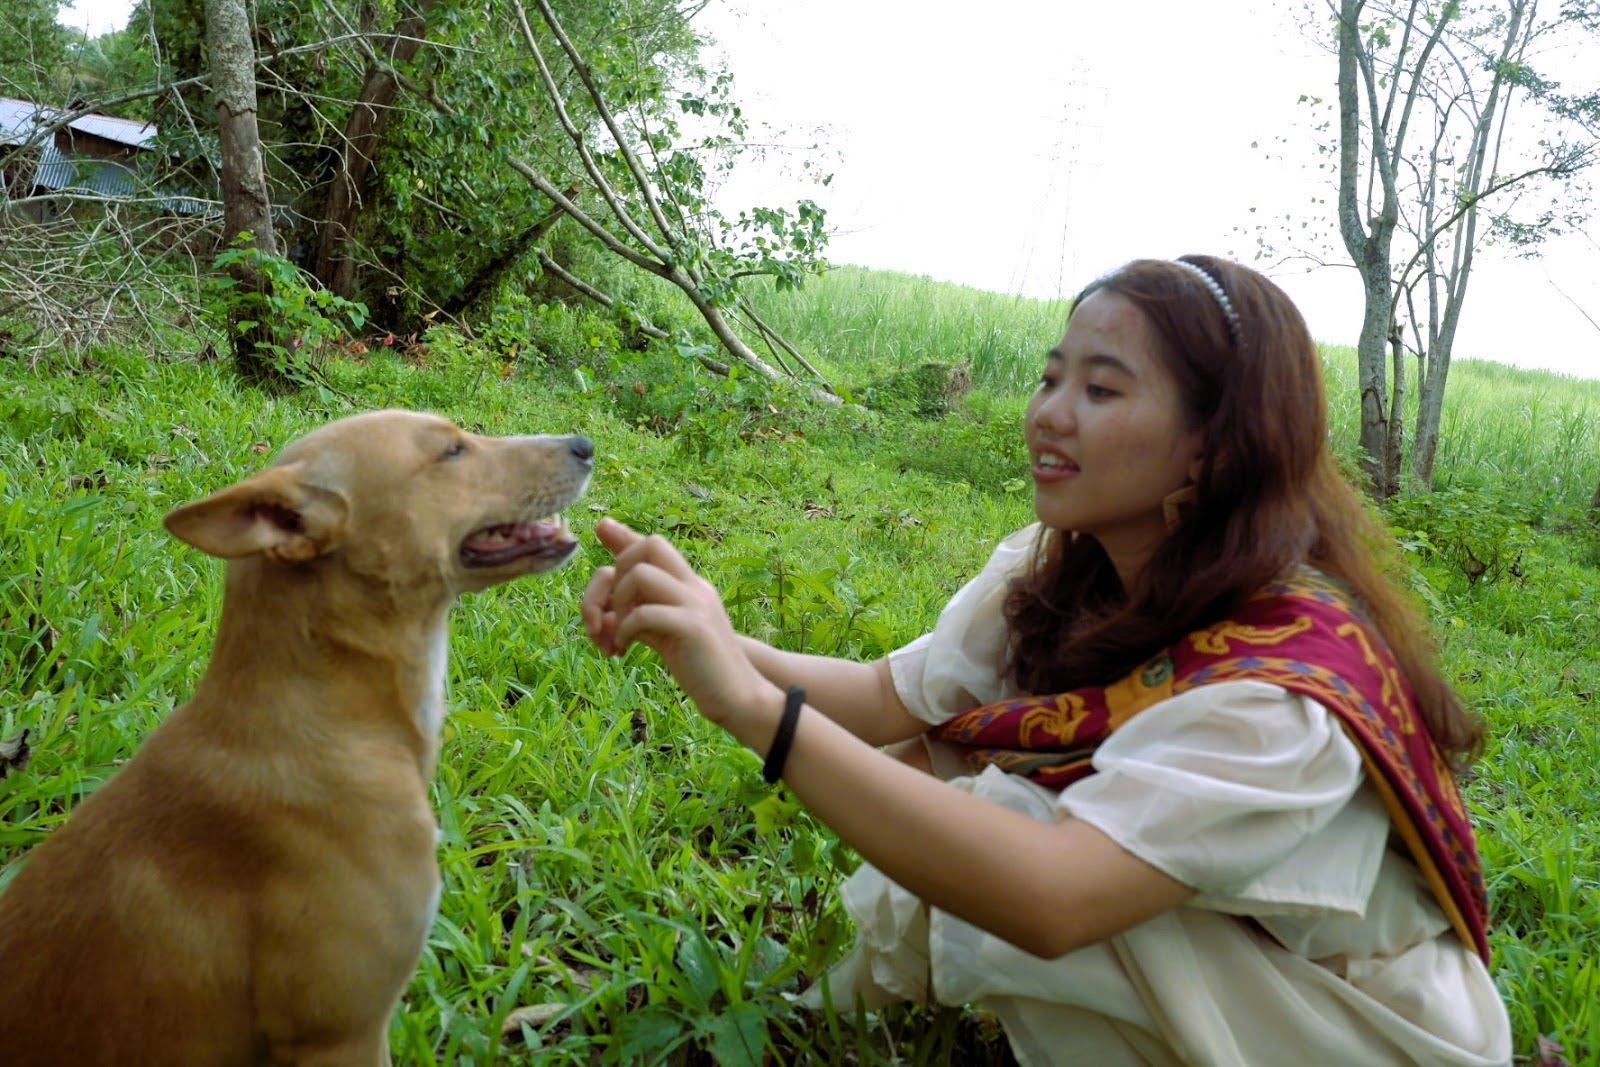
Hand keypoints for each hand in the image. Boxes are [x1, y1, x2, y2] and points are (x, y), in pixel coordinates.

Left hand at [582, 518, 772, 727]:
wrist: (739, 696)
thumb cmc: (699, 668)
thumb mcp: (665, 634)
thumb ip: (638, 614)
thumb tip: (599, 612)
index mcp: (689, 585)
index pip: (654, 545)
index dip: (623, 537)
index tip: (601, 530)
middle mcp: (694, 586)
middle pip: (648, 545)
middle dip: (612, 575)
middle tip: (603, 617)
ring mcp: (696, 604)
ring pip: (641, 574)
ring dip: (616, 604)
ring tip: (615, 635)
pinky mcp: (692, 628)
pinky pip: (644, 613)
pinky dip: (623, 629)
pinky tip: (623, 650)